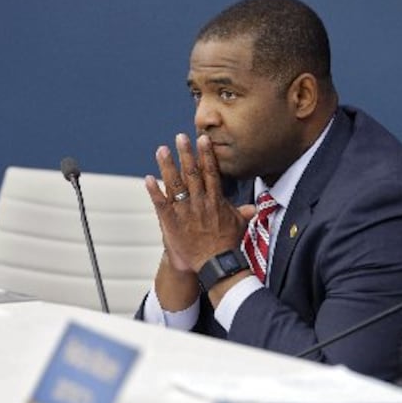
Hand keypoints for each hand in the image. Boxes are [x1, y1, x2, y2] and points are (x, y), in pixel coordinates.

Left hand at [145, 133, 249, 272]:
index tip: (202, 139)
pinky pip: (161, 204)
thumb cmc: (228, 245)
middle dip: (186, 153)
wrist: (216, 265)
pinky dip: (154, 191)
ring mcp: (185, 212)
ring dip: (168, 166)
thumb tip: (253, 208)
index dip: (206, 154)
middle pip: (192, 173)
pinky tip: (148, 178)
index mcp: (215, 200)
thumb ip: (242, 213)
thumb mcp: (239, 225)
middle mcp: (200, 202)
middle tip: (180, 137)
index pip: (210, 172)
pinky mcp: (172, 223)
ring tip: (162, 150)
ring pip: (175, 184)